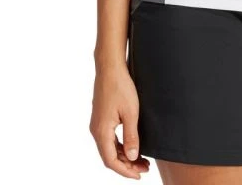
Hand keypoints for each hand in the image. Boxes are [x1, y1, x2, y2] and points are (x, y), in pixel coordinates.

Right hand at [89, 62, 150, 178]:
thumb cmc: (121, 87)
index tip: (139, 175)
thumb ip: (131, 136)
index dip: (125, 170)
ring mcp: (97, 125)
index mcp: (101, 132)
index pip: (111, 161)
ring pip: (109, 149)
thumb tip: (133, 157)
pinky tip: (132, 146)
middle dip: (127, 165)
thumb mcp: (131, 112)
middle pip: (110, 157)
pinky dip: (120, 146)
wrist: (110, 68)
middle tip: (145, 168)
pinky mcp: (101, 119)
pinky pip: (109, 139)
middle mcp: (96, 131)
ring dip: (124, 156)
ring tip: (142, 160)